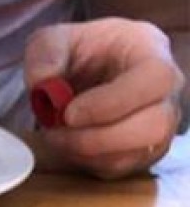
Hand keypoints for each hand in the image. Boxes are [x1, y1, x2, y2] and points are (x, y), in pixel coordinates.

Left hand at [24, 18, 184, 179]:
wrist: (87, 75)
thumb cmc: (82, 52)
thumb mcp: (55, 37)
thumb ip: (45, 52)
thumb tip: (42, 84)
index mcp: (152, 52)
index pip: (154, 79)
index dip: (112, 102)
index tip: (70, 113)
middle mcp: (165, 93)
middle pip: (154, 126)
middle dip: (97, 137)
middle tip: (58, 129)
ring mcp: (158, 127)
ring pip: (134, 154)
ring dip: (86, 152)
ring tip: (56, 134)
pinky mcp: (141, 155)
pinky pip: (117, 169)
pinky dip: (86, 162)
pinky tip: (68, 143)